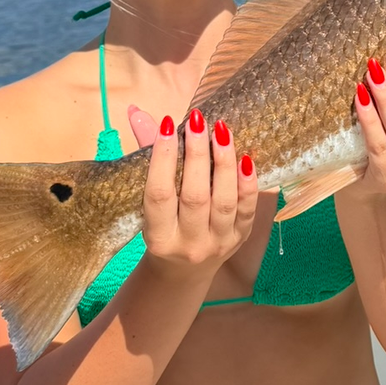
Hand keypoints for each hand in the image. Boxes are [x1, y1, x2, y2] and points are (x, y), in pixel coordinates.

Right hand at [128, 103, 257, 280]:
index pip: (159, 195)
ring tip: (221, 131)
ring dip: (224, 164)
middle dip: (197, 155)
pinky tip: (246, 158)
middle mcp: (189, 244)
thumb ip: (147, 157)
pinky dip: (248, 184)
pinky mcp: (240, 239)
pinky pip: (247, 211)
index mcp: (158, 238)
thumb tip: (137, 113)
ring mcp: (218, 243)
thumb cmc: (162, 228)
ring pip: (224, 202)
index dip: (163, 159)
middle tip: (198, 121)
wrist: (183, 272)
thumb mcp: (146, 203)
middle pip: (195, 197)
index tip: (167, 125)